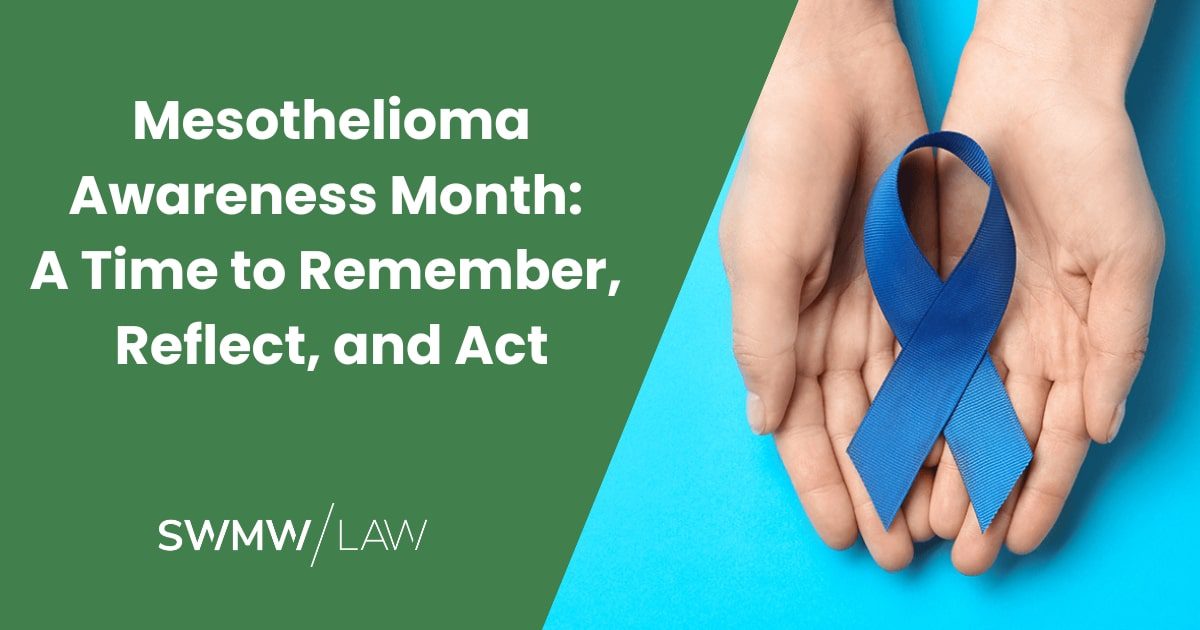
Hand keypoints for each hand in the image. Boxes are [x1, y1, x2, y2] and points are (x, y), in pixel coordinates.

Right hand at [719, 1, 937, 569]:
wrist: (837, 82)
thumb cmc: (781, 166)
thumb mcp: (761, 257)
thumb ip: (764, 339)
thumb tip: (764, 422)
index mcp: (776, 328)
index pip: (796, 425)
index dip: (818, 482)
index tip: (845, 536)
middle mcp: (824, 327)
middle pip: (851, 426)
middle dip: (872, 488)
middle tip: (897, 548)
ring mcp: (872, 306)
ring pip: (897, 401)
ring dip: (914, 456)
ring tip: (938, 512)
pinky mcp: (916, 281)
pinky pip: (936, 352)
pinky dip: (947, 399)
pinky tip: (964, 443)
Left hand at [928, 1, 1162, 573]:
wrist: (1032, 97)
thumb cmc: (1095, 173)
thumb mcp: (1125, 262)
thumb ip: (1115, 348)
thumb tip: (1099, 431)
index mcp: (1075, 342)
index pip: (1053, 438)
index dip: (1036, 494)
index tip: (1011, 545)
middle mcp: (1020, 341)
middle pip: (994, 437)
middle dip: (975, 497)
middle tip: (952, 555)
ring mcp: (973, 319)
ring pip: (947, 410)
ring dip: (932, 466)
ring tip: (912, 518)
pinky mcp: (928, 290)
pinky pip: (909, 358)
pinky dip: (900, 405)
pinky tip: (885, 448)